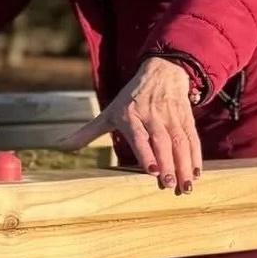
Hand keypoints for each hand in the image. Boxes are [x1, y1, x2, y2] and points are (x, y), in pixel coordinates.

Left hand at [62, 57, 202, 192]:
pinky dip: (196, 156)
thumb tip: (60, 146)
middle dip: (168, 164)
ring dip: (185, 164)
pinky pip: (192, 139)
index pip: (139, 136)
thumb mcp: (108, 113)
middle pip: (162, 142)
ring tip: (186, 185)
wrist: (162, 72)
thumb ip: (87, 133)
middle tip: (171, 185)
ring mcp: (171, 117)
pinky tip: (197, 172)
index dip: (146, 153)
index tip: (151, 170)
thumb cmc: (131, 98)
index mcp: (131, 116)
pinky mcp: (186, 119)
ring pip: (180, 142)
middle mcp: (152, 116)